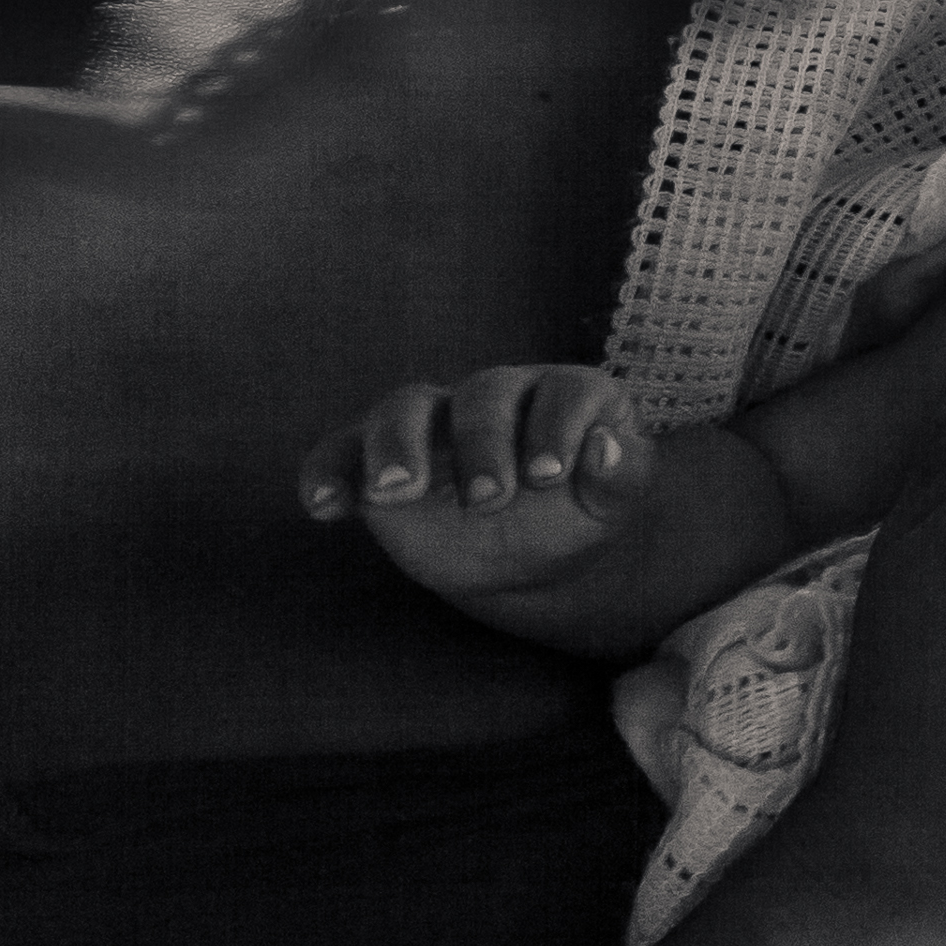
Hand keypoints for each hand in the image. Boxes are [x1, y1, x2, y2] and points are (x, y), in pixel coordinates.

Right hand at [301, 363, 654, 603]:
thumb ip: (622, 473)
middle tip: (487, 501)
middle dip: (482, 444)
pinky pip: (343, 451)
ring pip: (405, 409)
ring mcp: (433, 423)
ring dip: (397, 446)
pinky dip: (327, 471)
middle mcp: (495, 396)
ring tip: (395, 493)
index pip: (565, 391)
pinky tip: (324, 506)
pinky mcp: (381, 459)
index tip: (549, 476)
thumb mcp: (614, 500)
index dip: (556, 427)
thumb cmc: (581, 512)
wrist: (535, 553)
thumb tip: (605, 446)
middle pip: (482, 397)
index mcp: (563, 395)